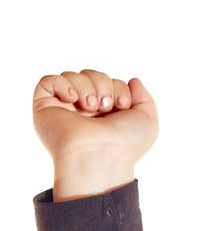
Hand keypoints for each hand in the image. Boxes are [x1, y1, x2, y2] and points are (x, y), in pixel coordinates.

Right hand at [32, 69, 157, 169]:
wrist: (101, 155)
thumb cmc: (125, 146)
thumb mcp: (148, 121)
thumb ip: (145, 98)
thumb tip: (133, 81)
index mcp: (105, 113)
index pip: (109, 82)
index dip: (118, 87)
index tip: (122, 105)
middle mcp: (84, 111)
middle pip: (92, 74)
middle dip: (103, 84)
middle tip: (105, 107)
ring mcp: (63, 109)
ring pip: (73, 75)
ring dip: (86, 87)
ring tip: (90, 107)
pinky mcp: (45, 107)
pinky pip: (49, 80)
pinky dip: (63, 84)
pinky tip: (73, 100)